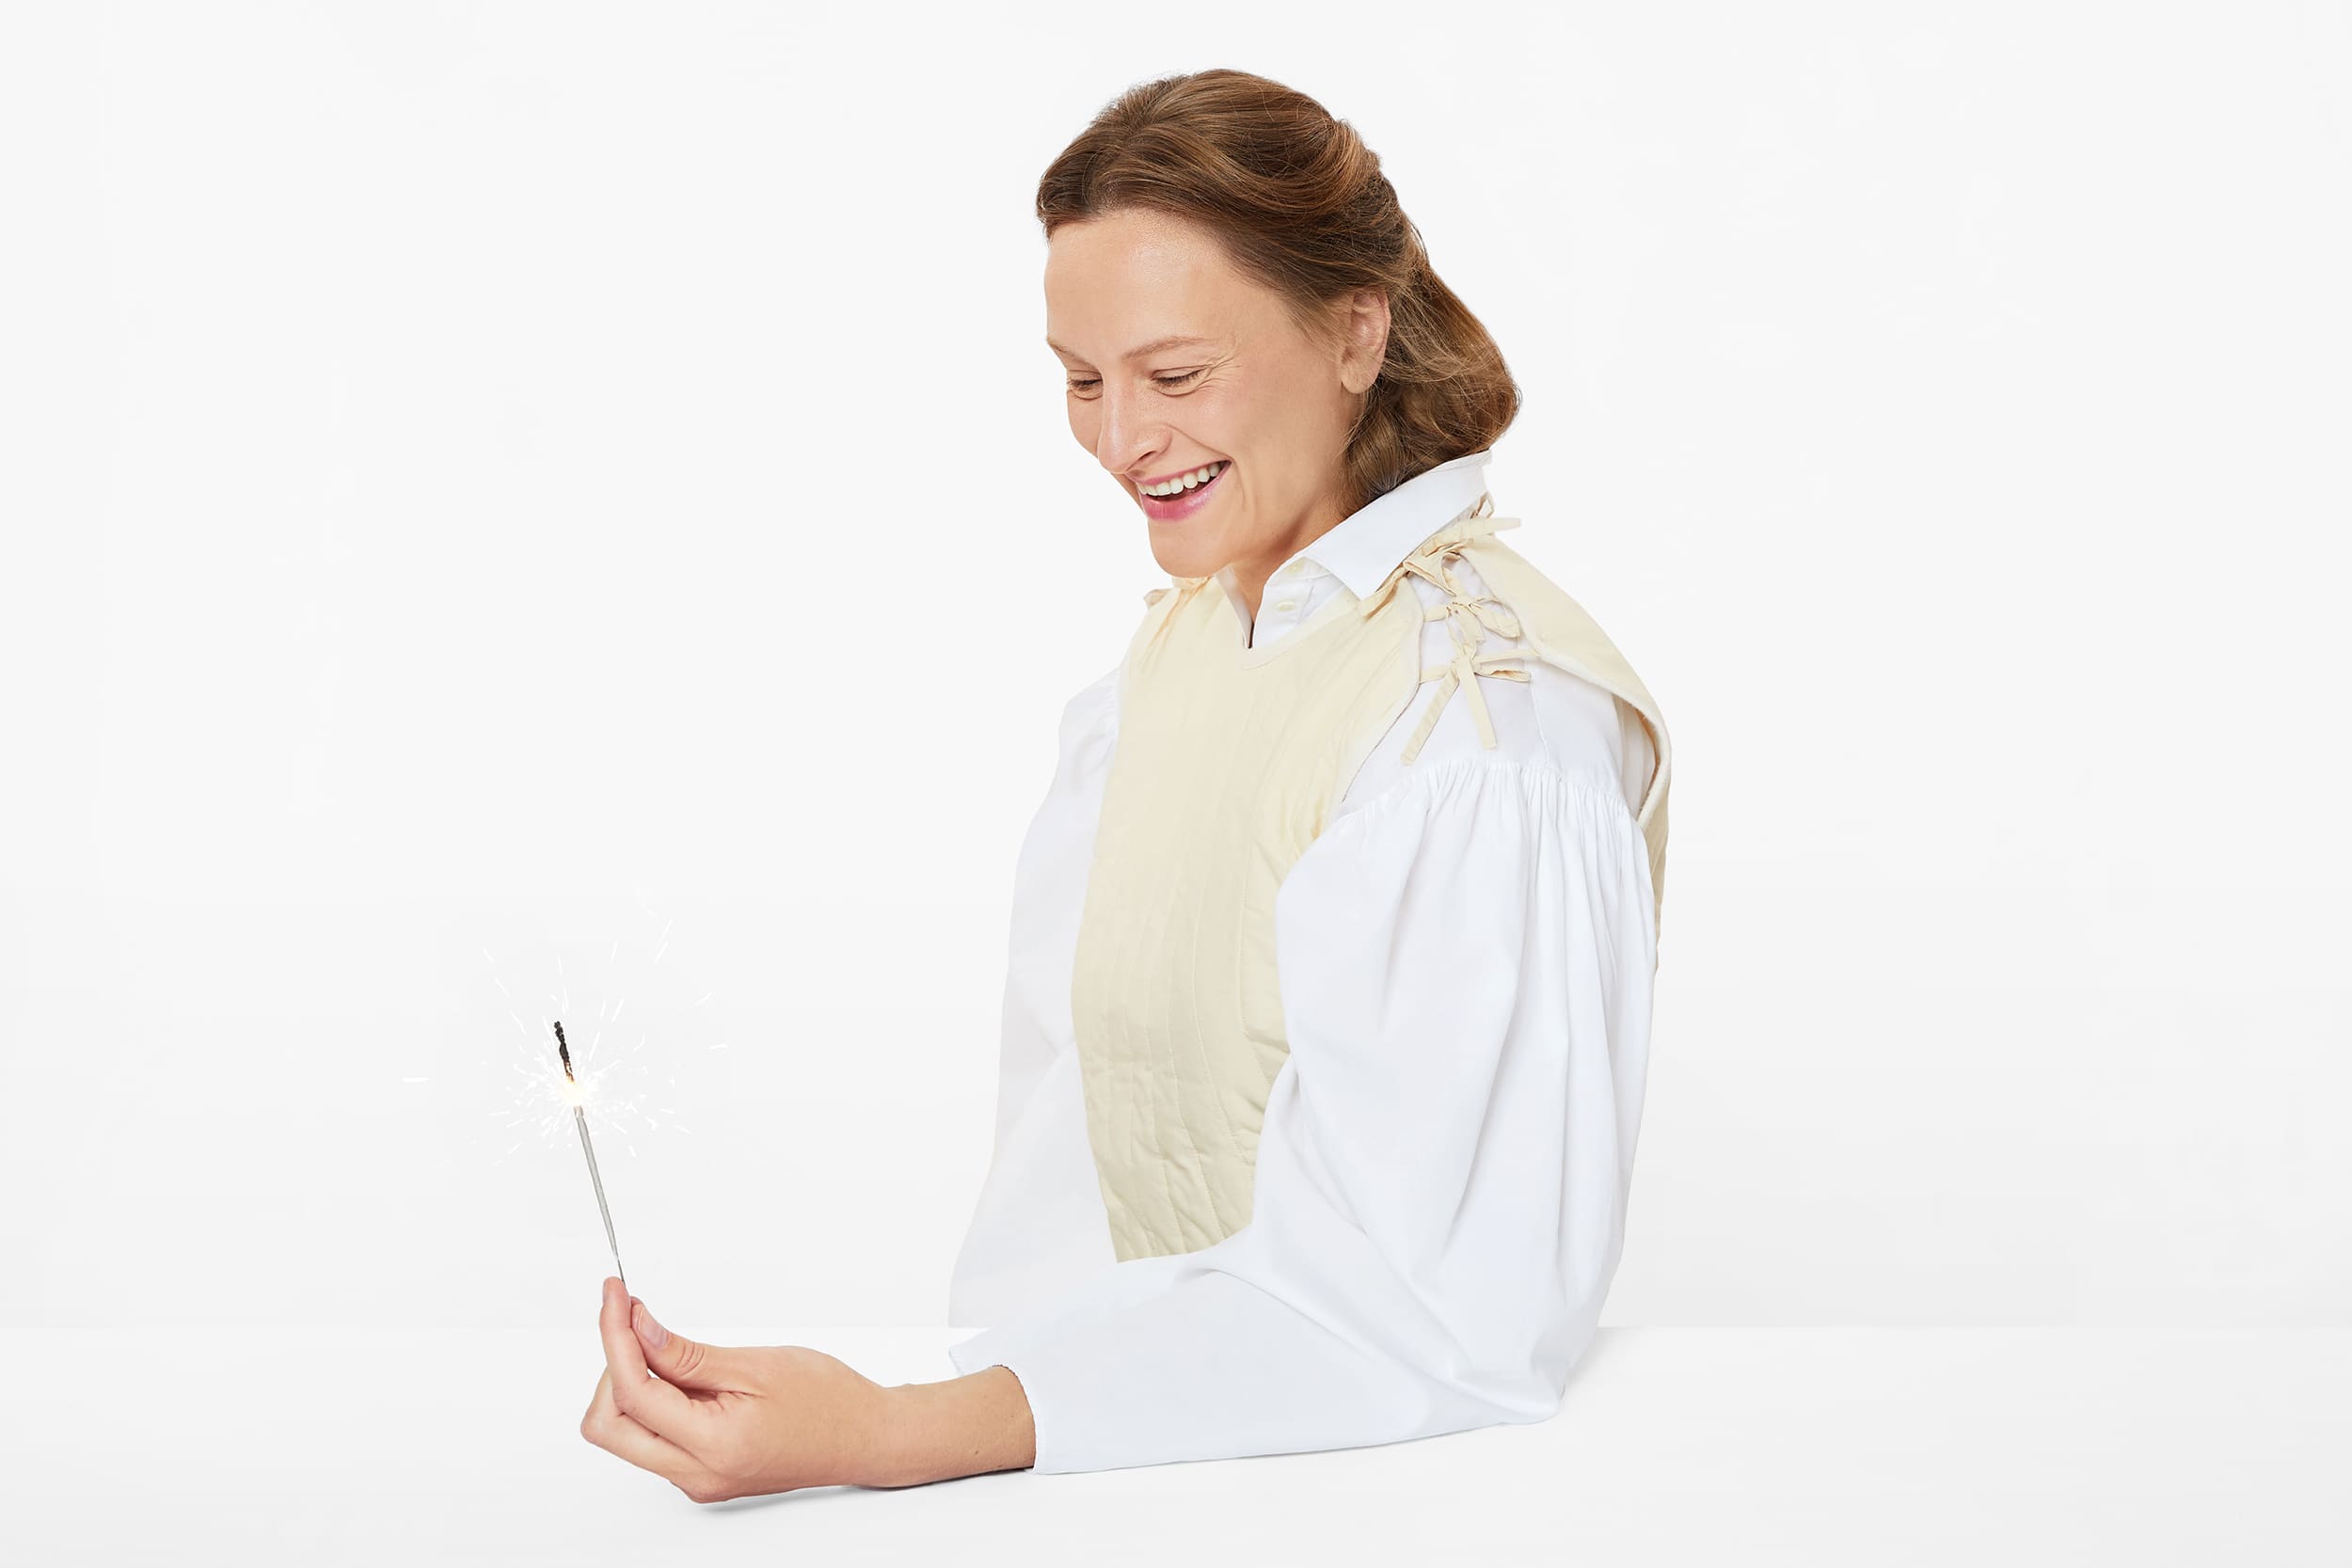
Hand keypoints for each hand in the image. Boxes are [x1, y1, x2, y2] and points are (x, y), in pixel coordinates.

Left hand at [578, 1276, 893, 1501]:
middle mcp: (696, 1473)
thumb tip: (637, 1329)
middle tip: (632, 1320)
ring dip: (630, 1382)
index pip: (632, 1392)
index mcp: (713, 1445)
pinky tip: (680, 1373)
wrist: (862, 1437)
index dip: (615, 1336)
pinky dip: (652, 1400)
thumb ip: (687, 1354)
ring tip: (666, 1346)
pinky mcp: (699, 1474)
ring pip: (625, 1433)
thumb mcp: (756, 1364)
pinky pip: (651, 1438)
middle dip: (612, 1367)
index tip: (615, 1296)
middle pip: (608, 1426)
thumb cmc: (828, 1401)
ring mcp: (696, 1479)